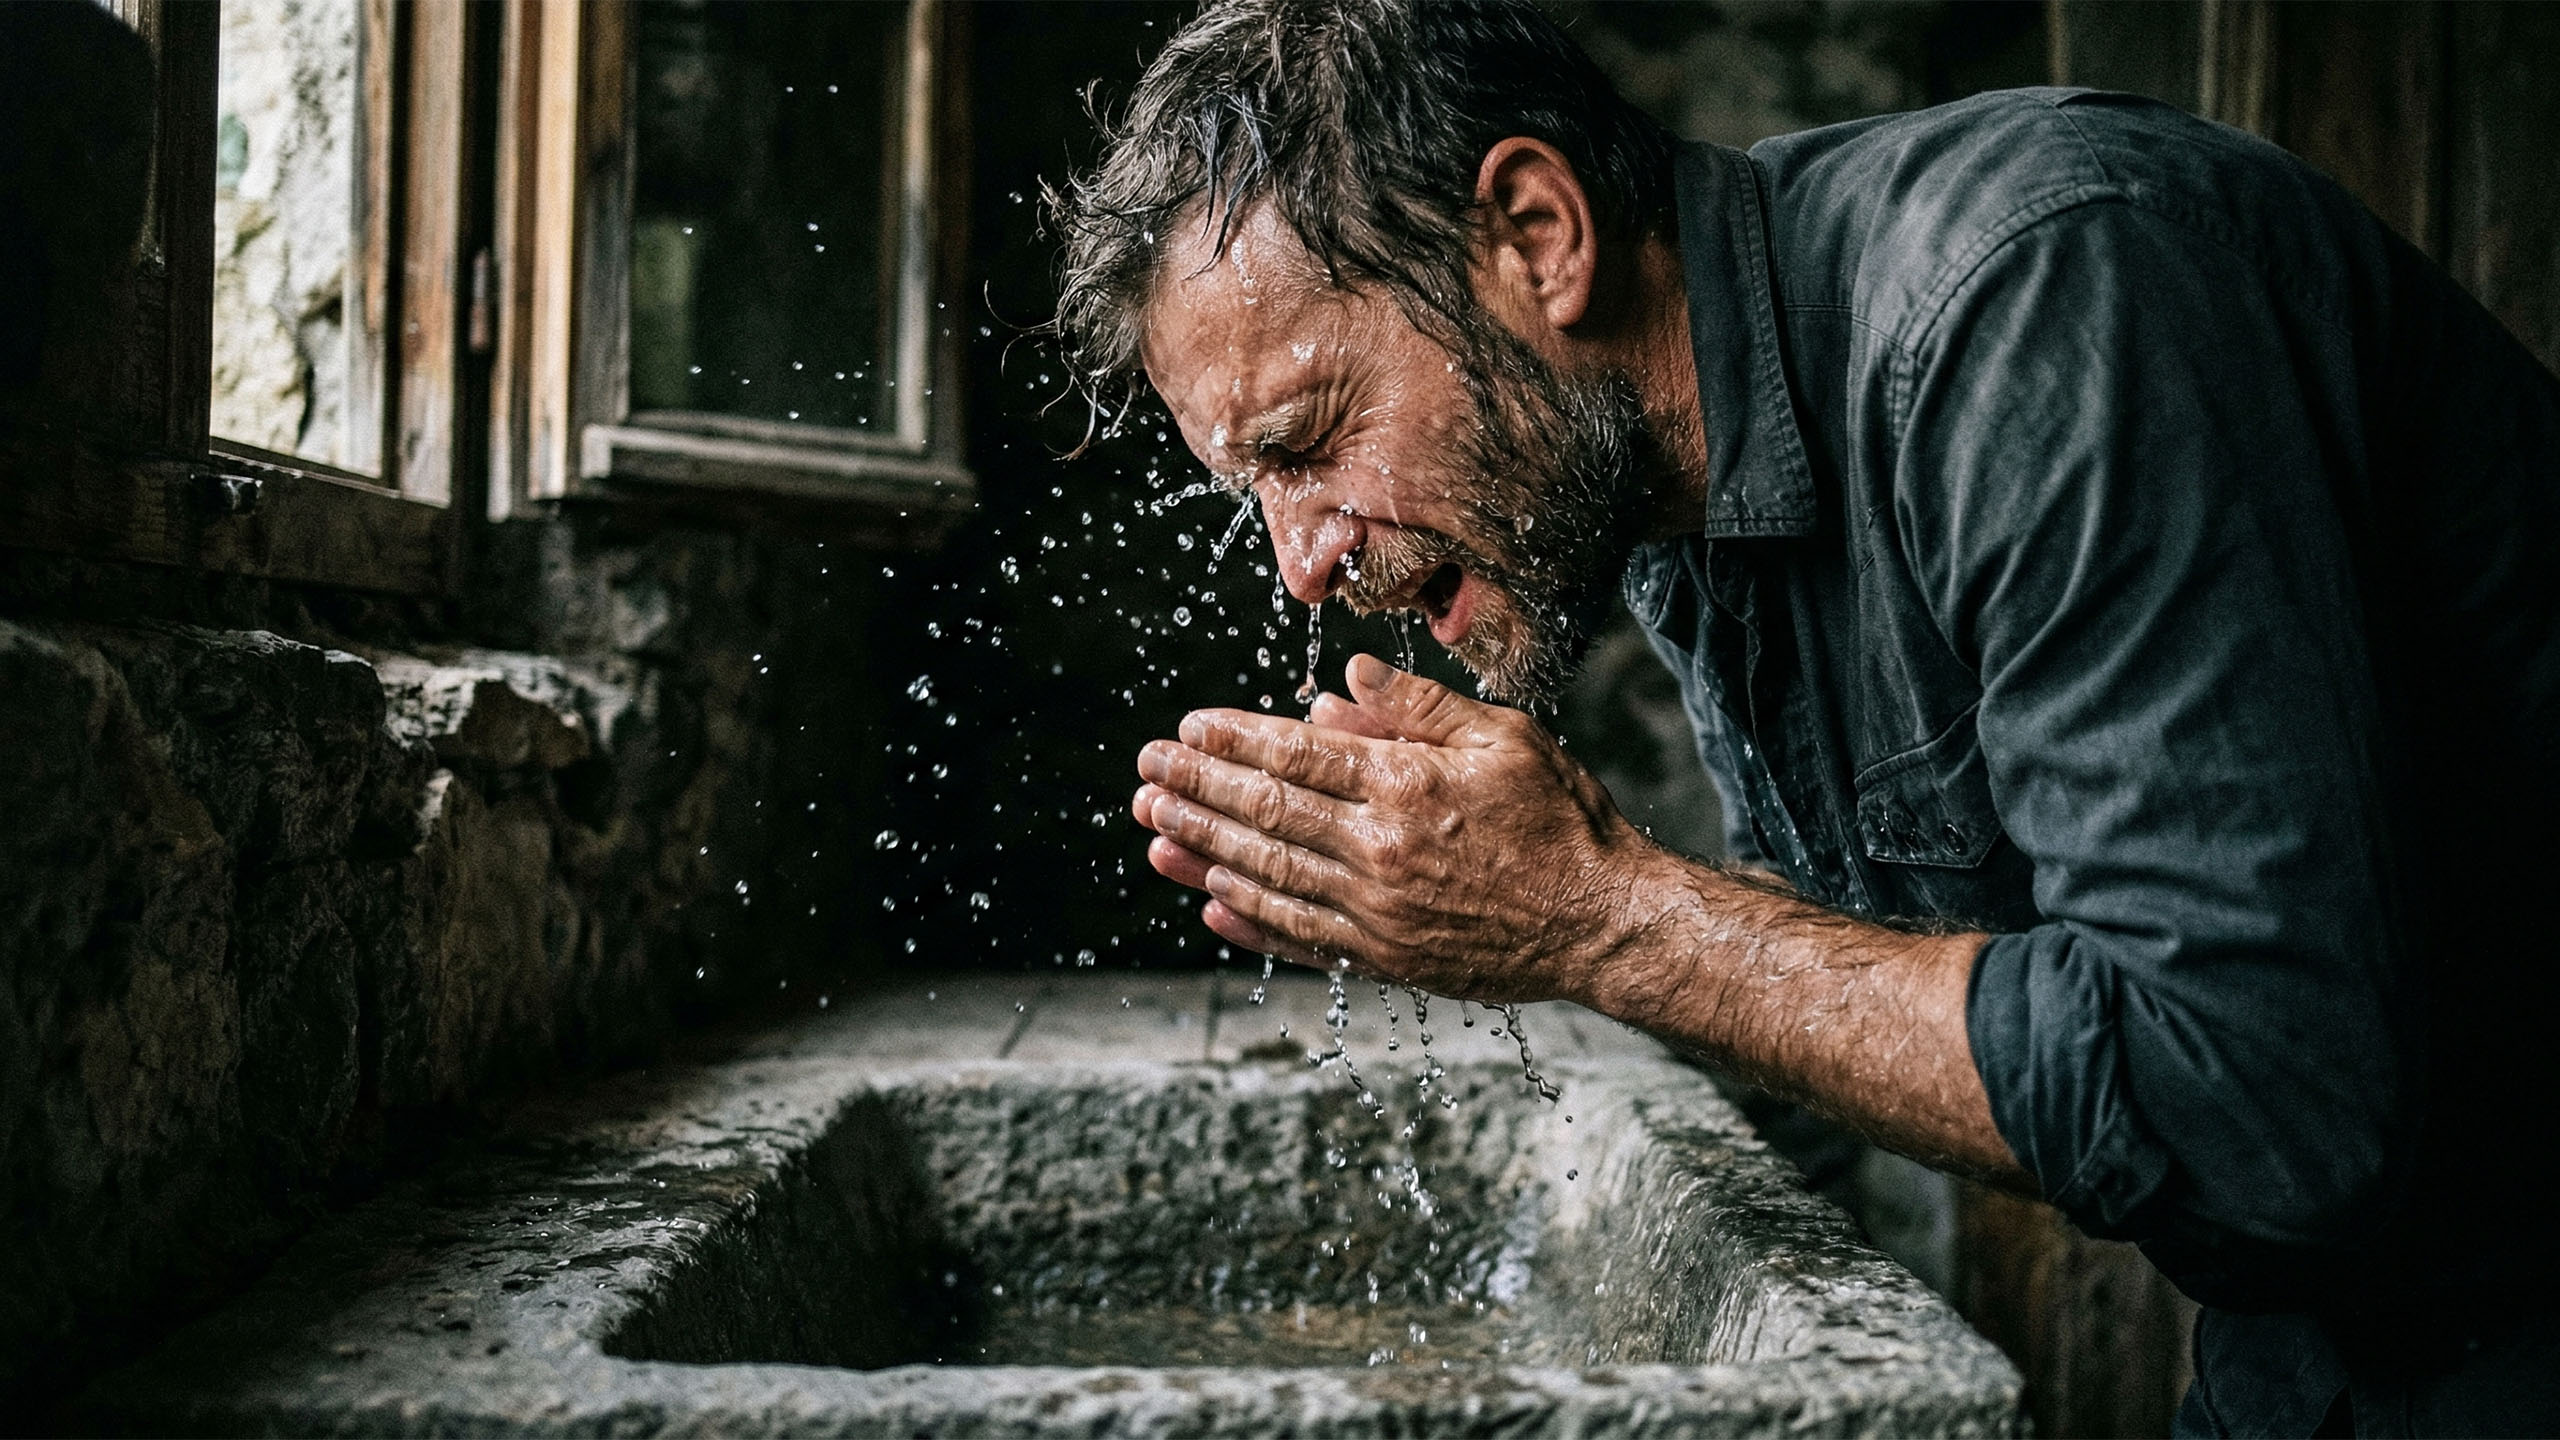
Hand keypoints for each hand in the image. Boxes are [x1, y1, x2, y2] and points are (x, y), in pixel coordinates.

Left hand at [1130, 652, 1663, 1001]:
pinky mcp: (1386, 960)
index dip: (1232, 741)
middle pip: (1266, 813)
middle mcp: (1380, 850)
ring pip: (1268, 876)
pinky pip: (1300, 938)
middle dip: (1197, 790)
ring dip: (1203, 850)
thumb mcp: (1503, 737)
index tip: (1187, 729)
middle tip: (1145, 774)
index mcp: (1406, 785)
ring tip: (1154, 830)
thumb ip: (1417, 707)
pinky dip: (1249, 921)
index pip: (1295, 754)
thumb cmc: (1560, 818)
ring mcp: (1377, 913)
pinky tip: (1210, 903)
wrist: (1601, 921)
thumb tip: (1339, 681)